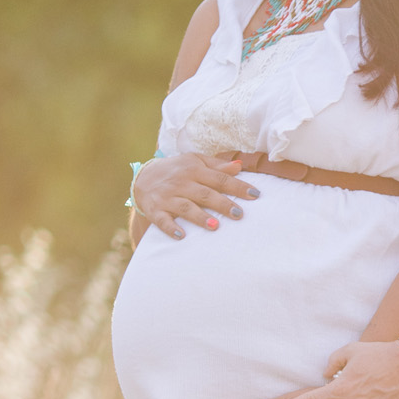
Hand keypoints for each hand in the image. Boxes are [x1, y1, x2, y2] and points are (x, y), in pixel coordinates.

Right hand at [133, 154, 260, 237]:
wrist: (143, 177)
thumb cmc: (177, 170)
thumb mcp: (195, 162)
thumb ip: (217, 166)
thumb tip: (240, 166)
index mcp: (194, 169)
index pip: (220, 178)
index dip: (238, 186)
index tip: (255, 195)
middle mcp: (182, 182)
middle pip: (205, 194)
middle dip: (223, 204)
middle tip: (239, 214)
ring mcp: (168, 197)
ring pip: (186, 207)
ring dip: (200, 217)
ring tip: (215, 226)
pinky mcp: (155, 209)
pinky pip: (162, 220)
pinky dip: (171, 228)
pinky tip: (181, 236)